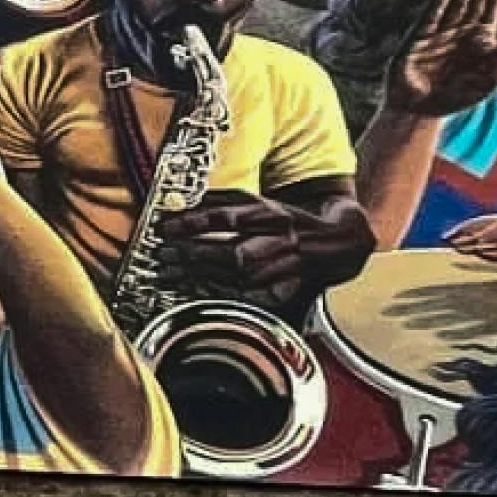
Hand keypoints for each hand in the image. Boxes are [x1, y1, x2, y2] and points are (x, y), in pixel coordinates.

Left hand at [155, 191, 365, 301]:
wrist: (334, 241)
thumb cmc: (283, 217)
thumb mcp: (254, 200)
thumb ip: (217, 199)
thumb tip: (177, 202)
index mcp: (269, 212)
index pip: (227, 217)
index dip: (194, 222)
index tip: (163, 227)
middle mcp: (278, 240)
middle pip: (234, 252)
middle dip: (195, 256)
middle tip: (162, 255)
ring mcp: (284, 268)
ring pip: (241, 279)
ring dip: (201, 279)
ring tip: (167, 275)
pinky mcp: (286, 290)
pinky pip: (250, 297)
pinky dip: (220, 294)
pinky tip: (193, 291)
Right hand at [387, 0, 496, 116]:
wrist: (423, 111)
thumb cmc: (460, 94)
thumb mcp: (492, 75)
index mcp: (480, 38)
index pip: (489, 9)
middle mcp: (460, 30)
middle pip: (471, 1)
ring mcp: (438, 33)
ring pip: (452, 6)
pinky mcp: (417, 39)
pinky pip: (428, 19)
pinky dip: (436, 6)